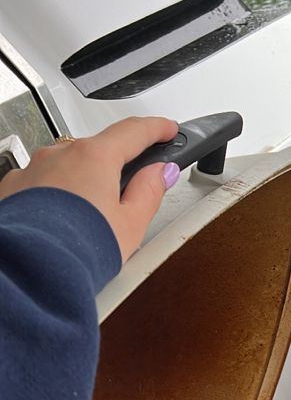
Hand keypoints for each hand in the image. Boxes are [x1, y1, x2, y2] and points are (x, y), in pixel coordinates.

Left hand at [0, 116, 178, 260]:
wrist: (32, 270)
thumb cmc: (77, 251)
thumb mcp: (131, 225)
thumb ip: (149, 192)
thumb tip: (160, 173)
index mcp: (94, 157)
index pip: (133, 132)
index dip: (155, 129)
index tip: (166, 130)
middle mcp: (59, 155)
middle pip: (97, 152)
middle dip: (114, 167)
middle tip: (130, 192)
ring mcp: (32, 170)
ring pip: (67, 169)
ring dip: (82, 185)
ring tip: (91, 221)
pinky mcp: (12, 190)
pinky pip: (41, 185)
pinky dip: (55, 198)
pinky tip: (61, 223)